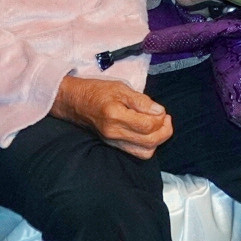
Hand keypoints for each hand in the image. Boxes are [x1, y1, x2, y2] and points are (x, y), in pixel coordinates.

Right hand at [52, 76, 173, 159]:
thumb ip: (141, 101)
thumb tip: (159, 112)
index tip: (161, 109)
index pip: (147, 125)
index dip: (160, 118)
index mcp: (115, 116)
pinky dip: (148, 145)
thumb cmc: (96, 92)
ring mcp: (113, 142)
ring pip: (145, 152)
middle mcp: (114, 133)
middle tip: (165, 118)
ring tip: (158, 126)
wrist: (75, 102)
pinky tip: (148, 132)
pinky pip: (137, 152)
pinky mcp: (114, 145)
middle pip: (150, 142)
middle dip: (164, 130)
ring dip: (158, 140)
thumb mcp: (120, 88)